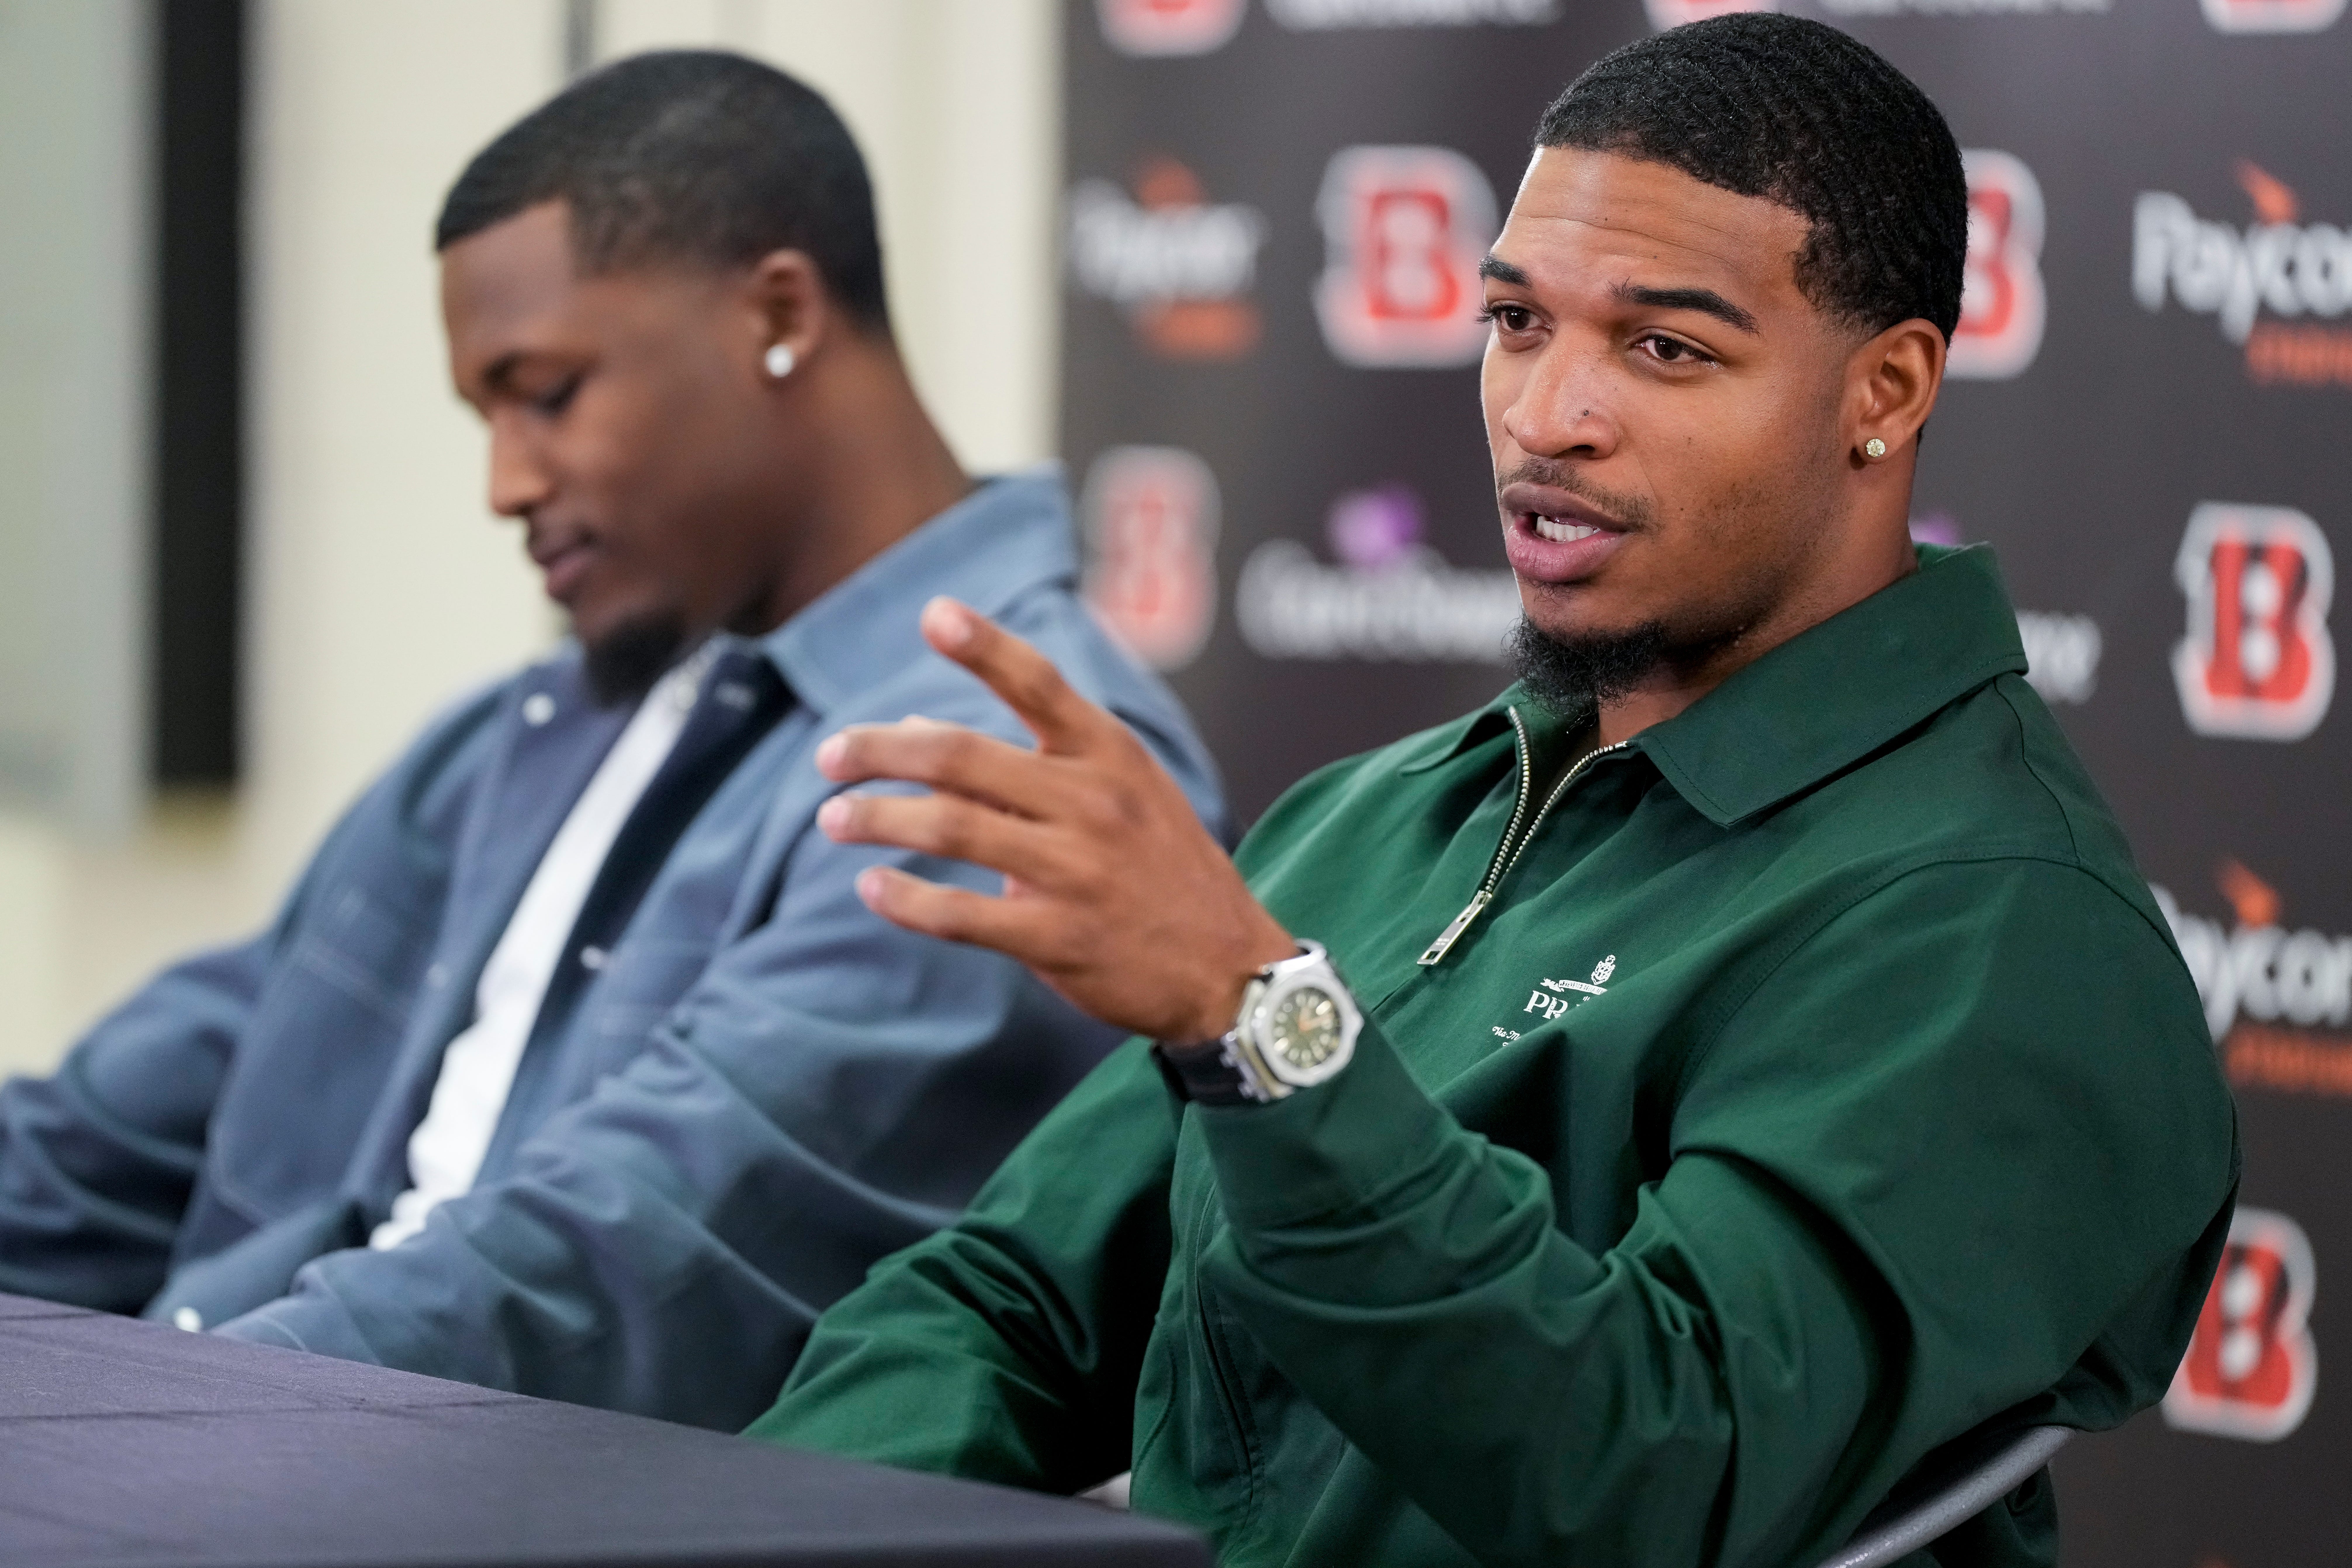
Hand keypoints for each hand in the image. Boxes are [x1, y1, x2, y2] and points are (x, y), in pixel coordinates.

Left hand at [813, 597, 1294, 1042]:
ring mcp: (1076, 871)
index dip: (985, 646)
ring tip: (832, 817)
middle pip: (962, 757)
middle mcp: (1092, 803)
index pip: (1040, 684)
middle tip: (829, 755)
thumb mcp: (1121, 792)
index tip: (933, 614)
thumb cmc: (1161, 867)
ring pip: (950, 829)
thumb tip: (912, 730)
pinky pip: (963, 915)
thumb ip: (1029, 759)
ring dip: (877, 819)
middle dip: (880, 751)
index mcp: (1110, 756)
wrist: (1229, 966)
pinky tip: (873, 888)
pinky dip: (907, 899)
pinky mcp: (1059, 938)